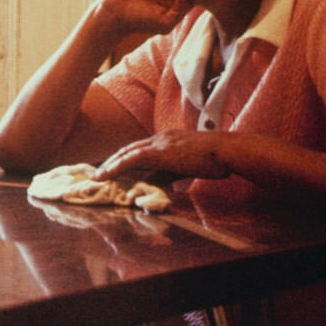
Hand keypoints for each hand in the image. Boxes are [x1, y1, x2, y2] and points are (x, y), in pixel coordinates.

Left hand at [94, 129, 231, 181]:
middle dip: (113, 160)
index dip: (126, 157)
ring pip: (127, 153)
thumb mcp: (191, 167)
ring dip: (110, 165)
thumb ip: (175, 174)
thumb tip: (167, 187)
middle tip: (99, 172)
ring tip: (98, 177)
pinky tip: (107, 175)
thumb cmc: (217, 160)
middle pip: (129, 148)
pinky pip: (131, 159)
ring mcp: (159, 143)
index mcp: (168, 139)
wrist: (227, 150)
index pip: (141, 148)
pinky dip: (116, 166)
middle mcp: (160, 138)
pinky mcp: (159, 152)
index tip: (115, 167)